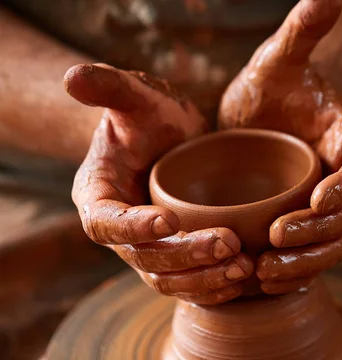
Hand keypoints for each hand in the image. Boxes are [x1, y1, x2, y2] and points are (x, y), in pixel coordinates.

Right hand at [67, 64, 253, 304]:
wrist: (171, 138)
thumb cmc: (149, 115)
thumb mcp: (135, 96)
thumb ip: (109, 86)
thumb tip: (73, 77)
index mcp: (98, 196)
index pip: (106, 222)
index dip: (133, 226)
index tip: (169, 219)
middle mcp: (119, 231)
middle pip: (144, 258)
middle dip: (185, 255)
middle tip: (227, 243)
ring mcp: (147, 248)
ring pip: (168, 279)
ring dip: (204, 279)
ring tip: (243, 267)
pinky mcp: (174, 256)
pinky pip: (189, 284)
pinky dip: (213, 288)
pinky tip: (243, 279)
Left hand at [218, 0, 341, 294]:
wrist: (261, 120)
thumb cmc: (274, 88)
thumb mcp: (281, 59)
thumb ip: (304, 31)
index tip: (318, 197)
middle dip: (320, 230)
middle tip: (278, 236)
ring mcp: (334, 208)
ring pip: (334, 243)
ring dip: (307, 261)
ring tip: (267, 269)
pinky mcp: (312, 227)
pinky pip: (313, 257)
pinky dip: (294, 273)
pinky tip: (262, 282)